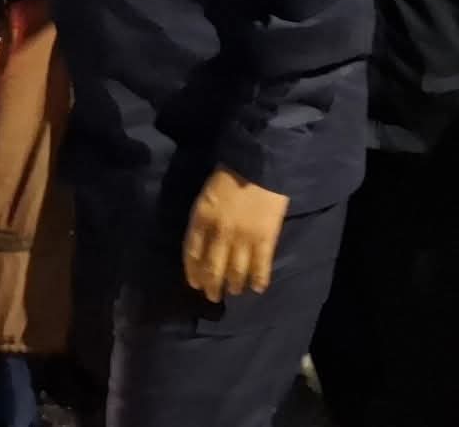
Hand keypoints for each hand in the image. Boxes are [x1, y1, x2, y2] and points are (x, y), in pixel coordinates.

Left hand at [182, 167, 289, 303]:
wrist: (258, 163)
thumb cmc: (229, 177)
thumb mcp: (205, 197)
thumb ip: (202, 223)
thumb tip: (203, 248)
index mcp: (201, 219)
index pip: (192, 255)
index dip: (193, 274)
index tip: (196, 284)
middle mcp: (220, 233)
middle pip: (212, 270)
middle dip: (211, 287)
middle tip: (213, 295)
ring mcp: (243, 238)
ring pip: (235, 274)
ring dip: (234, 286)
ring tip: (235, 290)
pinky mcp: (265, 238)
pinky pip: (260, 267)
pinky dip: (258, 281)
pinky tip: (257, 287)